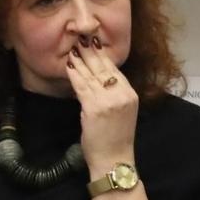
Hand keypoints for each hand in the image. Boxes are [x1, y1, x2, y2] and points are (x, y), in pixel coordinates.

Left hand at [65, 37, 138, 171]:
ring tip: (72, 48)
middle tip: (81, 39)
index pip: (115, 70)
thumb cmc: (116, 140)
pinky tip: (68, 66)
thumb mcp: (122, 113)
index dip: (103, 56)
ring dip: (80, 60)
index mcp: (131, 95)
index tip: (94, 45)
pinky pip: (82, 86)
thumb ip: (114, 96)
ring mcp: (109, 100)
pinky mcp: (94, 107)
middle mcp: (122, 94)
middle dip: (91, 52)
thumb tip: (98, 80)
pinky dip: (74, 75)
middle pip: (104, 68)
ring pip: (91, 75)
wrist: (114, 160)